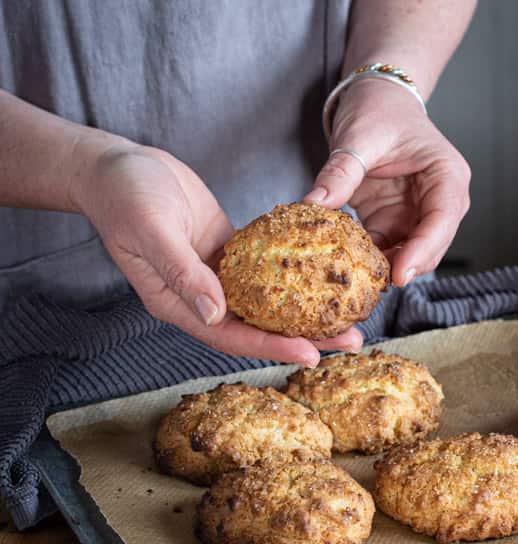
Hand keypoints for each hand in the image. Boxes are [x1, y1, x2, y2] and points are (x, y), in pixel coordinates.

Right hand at [72, 143, 361, 364]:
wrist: (118, 167)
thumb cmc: (125, 196)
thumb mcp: (151, 230)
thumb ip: (182, 273)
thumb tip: (215, 314)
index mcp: (179, 304)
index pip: (231, 336)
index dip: (272, 347)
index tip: (312, 354)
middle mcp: (202, 298)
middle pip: (259, 327)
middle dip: (305, 337)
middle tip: (351, 341)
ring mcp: (218, 277)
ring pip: (268, 303)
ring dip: (307, 311)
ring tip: (349, 317)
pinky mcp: (230, 253)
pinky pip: (266, 270)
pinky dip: (294, 277)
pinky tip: (324, 278)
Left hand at [304, 79, 470, 285]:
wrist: (375, 100)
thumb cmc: (380, 110)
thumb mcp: (359, 136)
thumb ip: (341, 172)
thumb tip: (315, 204)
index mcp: (446, 176)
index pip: (442, 221)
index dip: (422, 251)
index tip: (398, 275)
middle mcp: (439, 201)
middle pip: (431, 246)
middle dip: (404, 266)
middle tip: (372, 285)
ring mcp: (417, 215)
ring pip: (409, 255)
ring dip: (386, 267)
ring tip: (357, 278)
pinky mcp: (394, 223)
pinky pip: (386, 250)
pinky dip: (369, 260)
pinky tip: (349, 265)